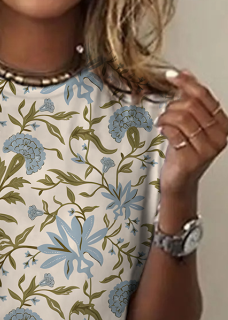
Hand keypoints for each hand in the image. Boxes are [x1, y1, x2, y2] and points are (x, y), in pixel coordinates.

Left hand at [156, 69, 227, 194]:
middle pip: (192, 106)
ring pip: (182, 118)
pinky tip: (162, 130)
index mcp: (222, 124)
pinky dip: (164, 128)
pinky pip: (174, 133)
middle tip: (165, 114)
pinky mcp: (192, 159)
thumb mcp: (190, 124)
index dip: (186, 83)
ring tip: (162, 123)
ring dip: (166, 117)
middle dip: (173, 106)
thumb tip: (185, 73)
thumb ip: (190, 101)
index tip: (172, 76)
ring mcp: (206, 149)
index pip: (204, 96)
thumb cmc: (184, 153)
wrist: (179, 181)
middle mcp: (218, 136)